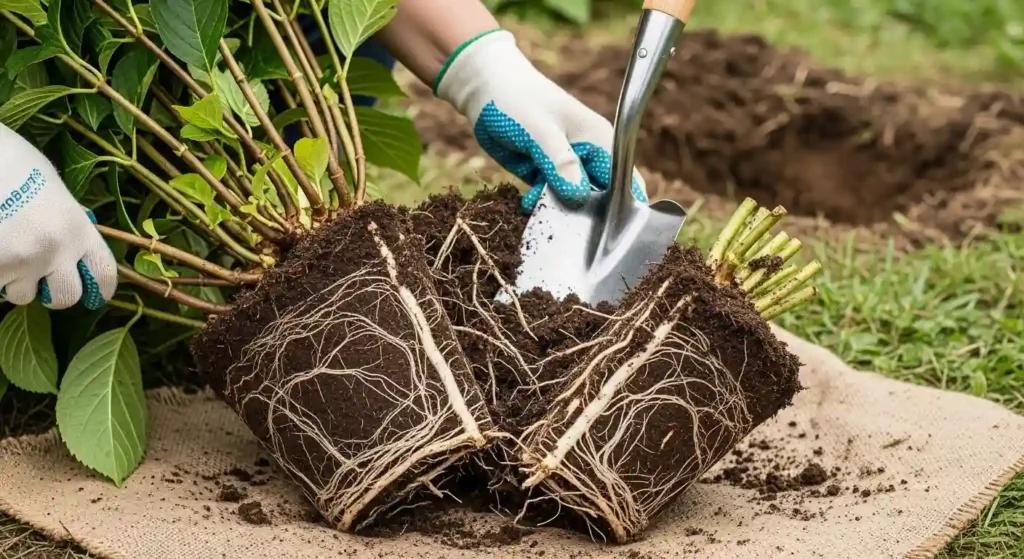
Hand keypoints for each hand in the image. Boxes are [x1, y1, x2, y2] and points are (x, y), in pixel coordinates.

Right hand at [0, 124, 116, 309]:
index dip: (102, 288)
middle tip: (39, 280)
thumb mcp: (54, 191)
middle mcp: (57, 250)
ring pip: (22, 295)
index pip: (104, 272)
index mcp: (79, 228)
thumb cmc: (13, 164)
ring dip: (13, 281)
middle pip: (67, 296)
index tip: (97, 295)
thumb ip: (68, 223)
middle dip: (53, 293)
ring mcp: (23, 261)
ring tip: (5, 249)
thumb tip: (73, 245)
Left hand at [434, 29, 646, 213]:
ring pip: (574, 202)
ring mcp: (567, 166)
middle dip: (584, 213)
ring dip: (558, 209)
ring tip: (535, 200)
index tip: (605, 228)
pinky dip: (542, 204)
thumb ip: (560, 162)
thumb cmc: (517, 99)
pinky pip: (552, 198)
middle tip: (560, 216)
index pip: (624, 181)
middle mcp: (589, 156)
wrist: (485, 89)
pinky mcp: (547, 174)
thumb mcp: (539, 130)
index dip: (621, 207)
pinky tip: (527, 200)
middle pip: (600, 198)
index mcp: (600, 141)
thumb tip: (579, 195)